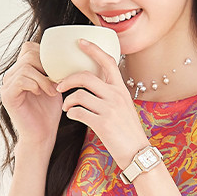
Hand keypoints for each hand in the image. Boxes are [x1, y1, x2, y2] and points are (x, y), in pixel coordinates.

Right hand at [0, 41, 61, 146]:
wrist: (42, 134)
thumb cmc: (49, 112)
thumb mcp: (55, 85)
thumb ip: (54, 69)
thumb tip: (65, 53)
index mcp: (21, 70)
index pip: (29, 47)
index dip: (44, 54)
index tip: (57, 71)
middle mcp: (12, 75)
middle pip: (28, 54)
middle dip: (46, 66)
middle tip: (56, 82)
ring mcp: (7, 85)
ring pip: (26, 67)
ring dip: (43, 78)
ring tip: (51, 91)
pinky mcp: (7, 95)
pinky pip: (21, 80)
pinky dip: (35, 85)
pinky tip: (42, 94)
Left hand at [56, 39, 152, 170]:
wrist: (137, 153)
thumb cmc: (128, 131)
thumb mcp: (124, 107)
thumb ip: (111, 94)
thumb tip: (92, 86)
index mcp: (121, 89)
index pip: (108, 61)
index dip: (93, 49)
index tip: (80, 42)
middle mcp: (116, 95)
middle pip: (85, 76)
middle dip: (67, 79)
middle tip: (59, 86)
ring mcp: (109, 109)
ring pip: (78, 95)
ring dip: (67, 100)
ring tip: (66, 107)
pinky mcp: (102, 124)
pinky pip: (78, 112)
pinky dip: (71, 113)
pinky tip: (72, 116)